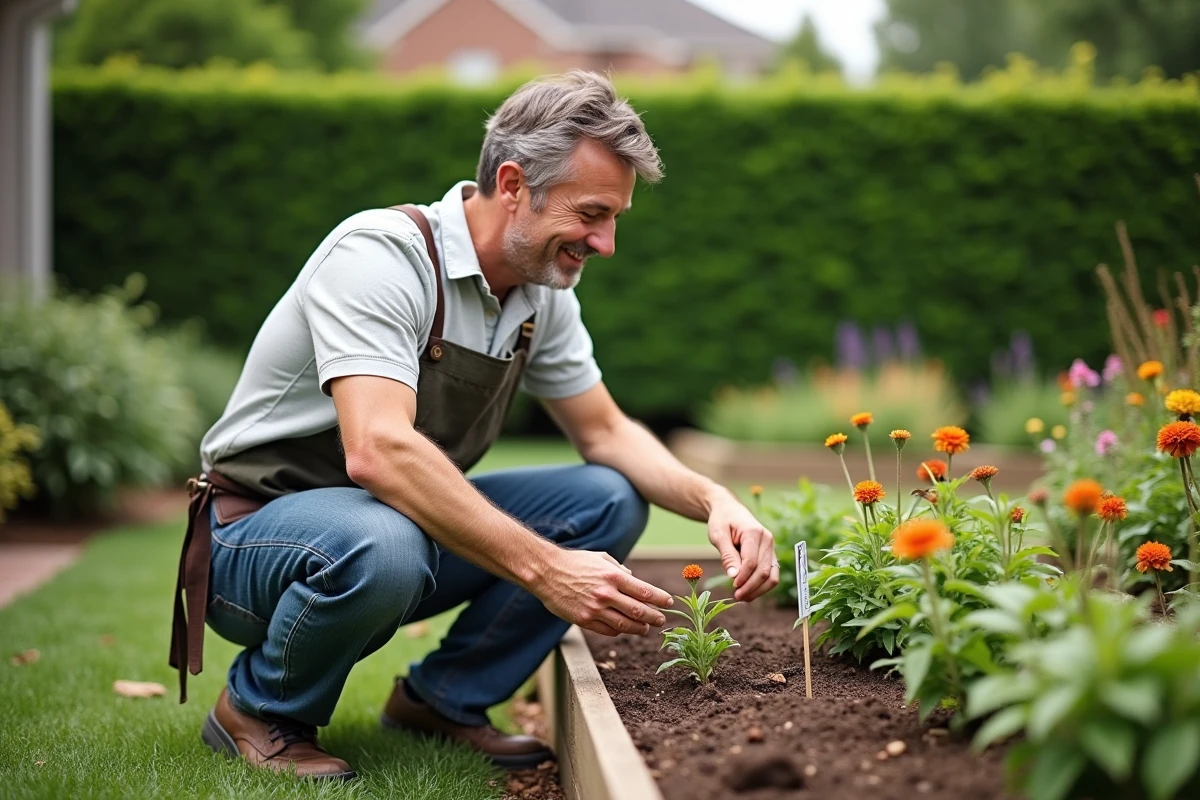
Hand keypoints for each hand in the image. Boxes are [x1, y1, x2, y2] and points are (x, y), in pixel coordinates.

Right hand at [533, 548, 673, 637]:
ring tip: (646, 628)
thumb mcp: (600, 558)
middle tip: (662, 620)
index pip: (645, 591)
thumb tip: (634, 580)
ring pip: (625, 625)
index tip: (669, 603)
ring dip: (639, 628)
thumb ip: (619, 570)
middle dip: (654, 617)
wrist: (546, 572)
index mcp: (613, 576)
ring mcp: (595, 609)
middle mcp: (606, 594)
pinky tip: (624, 629)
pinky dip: (619, 631)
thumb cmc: (575, 562)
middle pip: (639, 611)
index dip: (660, 599)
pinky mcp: (584, 620)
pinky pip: (607, 630)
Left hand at [707, 490, 778, 601]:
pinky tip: (749, 592)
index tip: (733, 587)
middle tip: (736, 597)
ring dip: (759, 590)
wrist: (729, 509)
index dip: (743, 578)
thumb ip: (727, 555)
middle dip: (751, 587)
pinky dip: (762, 586)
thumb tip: (733, 577)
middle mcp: (768, 539)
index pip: (751, 562)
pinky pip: (772, 574)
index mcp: (754, 532)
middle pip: (764, 571)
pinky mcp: (770, 554)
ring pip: (772, 576)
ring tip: (743, 598)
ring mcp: (771, 547)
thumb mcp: (718, 535)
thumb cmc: (721, 520)